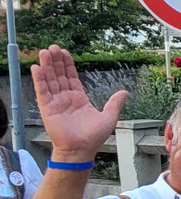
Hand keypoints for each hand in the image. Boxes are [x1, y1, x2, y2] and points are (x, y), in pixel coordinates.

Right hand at [31, 45, 127, 161]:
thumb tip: (125, 92)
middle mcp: (66, 98)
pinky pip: (42, 91)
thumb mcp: (109, 117)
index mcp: (79, 98)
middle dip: (56, 61)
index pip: (71, 77)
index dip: (67, 65)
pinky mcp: (47, 108)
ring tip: (45, 52)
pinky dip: (39, 80)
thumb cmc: (94, 137)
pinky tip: (37, 68)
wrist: (81, 150)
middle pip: (59, 75)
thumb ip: (115, 103)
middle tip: (53, 47)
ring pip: (50, 80)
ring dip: (47, 66)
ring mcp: (56, 103)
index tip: (64, 52)